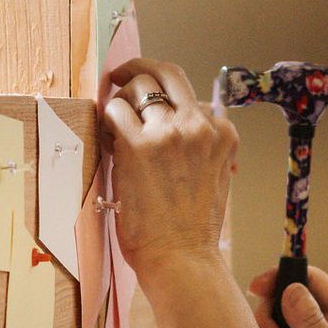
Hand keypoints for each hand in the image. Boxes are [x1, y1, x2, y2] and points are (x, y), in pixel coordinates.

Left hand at [102, 57, 239, 277]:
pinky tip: (107, 137)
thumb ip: (202, 146)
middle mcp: (198, 126)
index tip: (149, 105)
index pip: (190, 95)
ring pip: (138, 87)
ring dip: (121, 98)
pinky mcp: (138, 145)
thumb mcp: (215, 177)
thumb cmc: (193, 228)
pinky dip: (107, 119)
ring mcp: (169, 133)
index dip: (165, 99)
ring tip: (112, 121)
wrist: (182, 258)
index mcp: (221, 134)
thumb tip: (179, 125)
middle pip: (166, 73)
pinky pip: (114, 110)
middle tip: (120, 75)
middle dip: (139, 69)